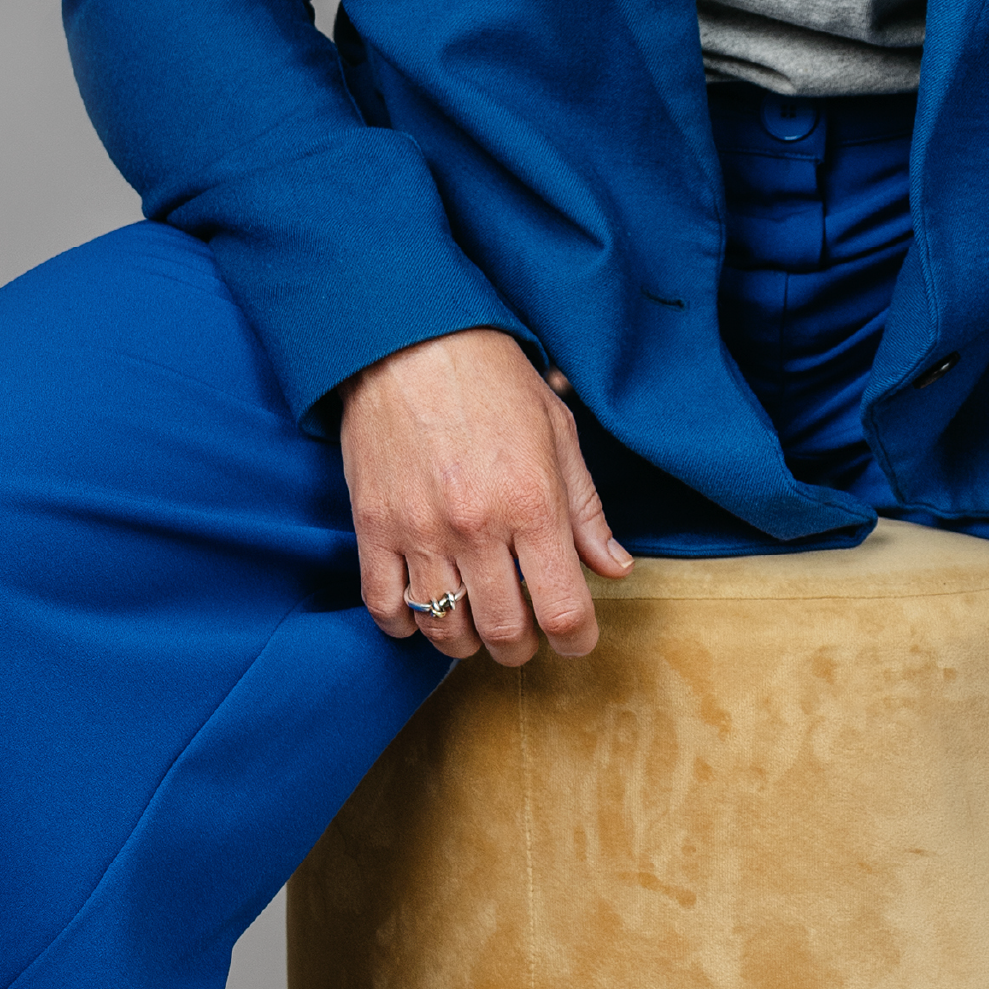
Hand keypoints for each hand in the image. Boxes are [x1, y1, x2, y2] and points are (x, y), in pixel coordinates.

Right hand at [338, 330, 634, 663]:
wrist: (409, 340)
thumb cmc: (493, 380)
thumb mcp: (559, 434)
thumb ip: (587, 511)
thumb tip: (615, 569)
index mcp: (534, 503)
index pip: (564, 610)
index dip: (577, 641)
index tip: (575, 641)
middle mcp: (478, 527)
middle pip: (505, 633)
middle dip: (522, 648)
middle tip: (525, 632)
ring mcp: (420, 531)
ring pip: (444, 629)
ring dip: (466, 641)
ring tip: (476, 620)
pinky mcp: (373, 526)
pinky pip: (384, 606)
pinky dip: (405, 624)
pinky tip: (422, 608)